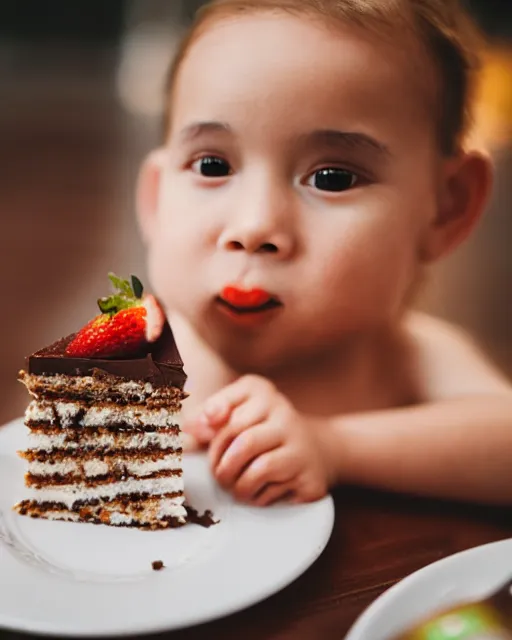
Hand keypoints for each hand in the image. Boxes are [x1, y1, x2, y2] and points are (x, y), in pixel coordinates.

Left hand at [184, 375, 331, 505]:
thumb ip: (208, 420)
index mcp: (262, 393)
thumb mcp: (235, 416)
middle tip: (219, 475)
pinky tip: (258, 492)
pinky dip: (258, 497)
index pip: (226, 411)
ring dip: (239, 485)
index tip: (205, 436)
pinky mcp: (310, 474)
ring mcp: (301, 445)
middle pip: (243, 442)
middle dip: (222, 466)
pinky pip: (274, 490)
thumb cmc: (261, 433)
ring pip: (260, 469)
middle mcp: (285, 414)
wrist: (316, 450)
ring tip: (235, 487)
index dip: (210, 432)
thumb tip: (188, 429)